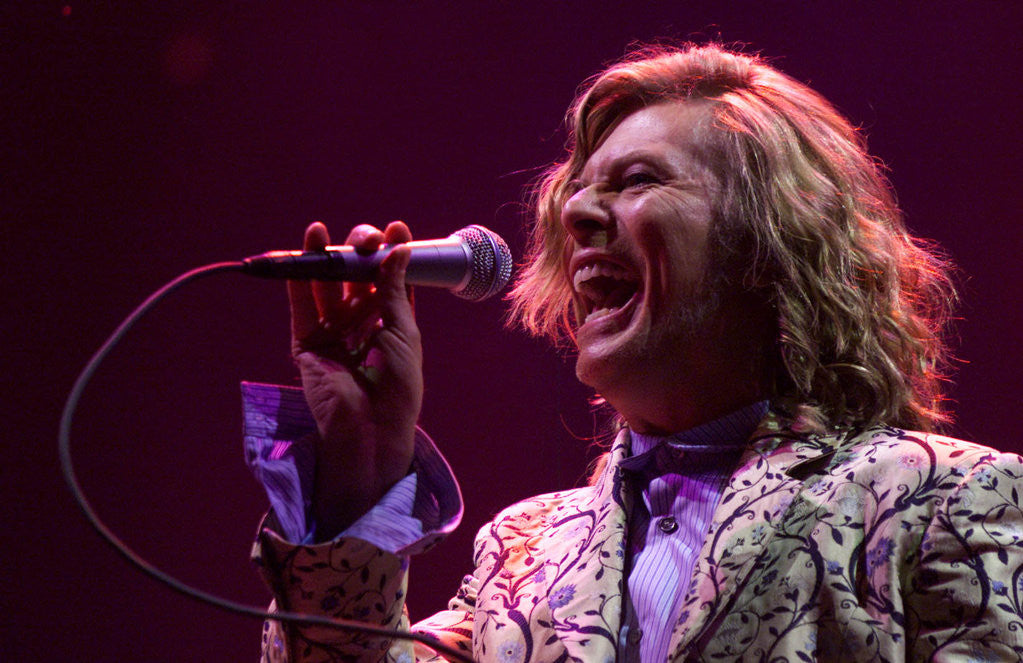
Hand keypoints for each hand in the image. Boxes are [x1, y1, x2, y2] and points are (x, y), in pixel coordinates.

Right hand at [288, 221, 421, 537]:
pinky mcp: (307, 341)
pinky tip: (303, 251)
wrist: (372, 428)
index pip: (389, 276)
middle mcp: (360, 320)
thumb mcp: (404, 331)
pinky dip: (298, 278)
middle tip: (365, 240)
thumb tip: (398, 249)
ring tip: (320, 231)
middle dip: (359, 251)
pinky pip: (300, 305)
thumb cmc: (398, 385)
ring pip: (325, 284)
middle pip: (356, 275)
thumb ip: (395, 290)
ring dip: (324, 256)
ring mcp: (332, 329)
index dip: (391, 251)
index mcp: (391, 319)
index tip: (397, 230)